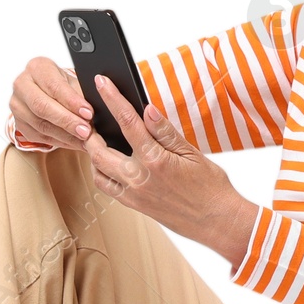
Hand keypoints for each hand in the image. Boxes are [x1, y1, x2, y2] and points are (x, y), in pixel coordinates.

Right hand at [9, 56, 91, 150]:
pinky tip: (75, 143)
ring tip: (85, 140)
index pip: (53, 85)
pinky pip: (40, 137)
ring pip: (41, 124)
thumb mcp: (74, 83)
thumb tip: (102, 106)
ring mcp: (17, 105)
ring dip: (66, 135)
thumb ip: (83, 94)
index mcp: (37, 67)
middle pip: (42, 106)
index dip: (71, 101)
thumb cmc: (63, 85)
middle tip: (86, 131)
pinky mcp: (19, 123)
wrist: (48, 93)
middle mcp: (22, 84)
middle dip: (67, 121)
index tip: (88, 112)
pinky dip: (61, 142)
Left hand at [83, 75, 259, 267]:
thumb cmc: (210, 187)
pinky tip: (105, 161)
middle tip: (87, 114)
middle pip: (99, 148)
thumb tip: (147, 109)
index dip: (112, 98)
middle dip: (89, 129)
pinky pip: (106, 187)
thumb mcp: (191, 152)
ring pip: (97, 169)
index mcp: (154, 160)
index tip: (101, 83)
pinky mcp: (133, 204)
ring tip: (93, 136)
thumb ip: (165, 131)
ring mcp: (133, 193)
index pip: (127, 121)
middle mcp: (138, 178)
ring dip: (91, 151)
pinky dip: (99, 171)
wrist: (216, 220)